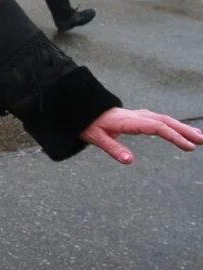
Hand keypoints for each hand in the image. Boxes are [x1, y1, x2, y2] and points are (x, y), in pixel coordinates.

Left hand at [80, 108, 202, 163]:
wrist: (79, 108)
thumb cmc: (87, 123)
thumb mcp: (96, 137)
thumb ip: (113, 148)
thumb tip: (130, 161)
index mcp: (128, 121)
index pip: (156, 127)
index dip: (173, 135)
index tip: (187, 146)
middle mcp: (135, 116)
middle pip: (164, 121)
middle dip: (183, 130)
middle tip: (201, 141)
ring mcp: (136, 115)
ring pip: (162, 119)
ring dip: (180, 127)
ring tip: (198, 137)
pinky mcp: (135, 117)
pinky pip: (157, 120)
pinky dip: (171, 125)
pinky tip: (179, 130)